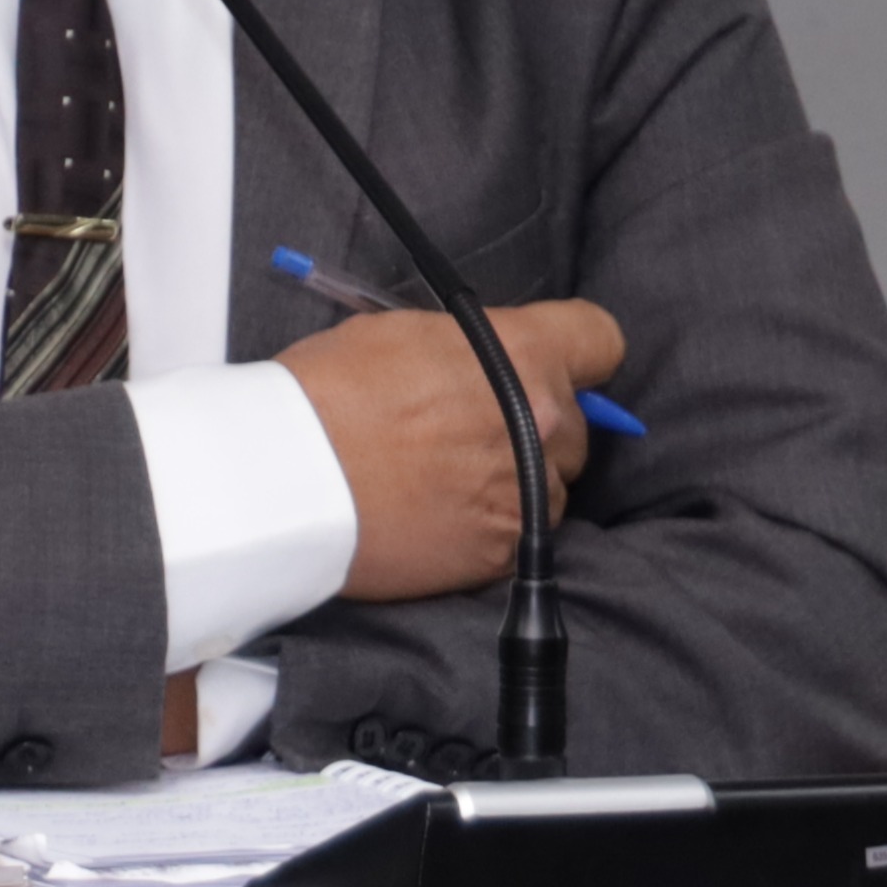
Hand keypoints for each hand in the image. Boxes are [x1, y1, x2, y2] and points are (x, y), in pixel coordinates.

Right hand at [275, 299, 626, 601]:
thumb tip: (489, 364)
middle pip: (577, 426)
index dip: (576, 353)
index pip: (601, 340)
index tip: (555, 366)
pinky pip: (519, 537)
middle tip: (471, 430)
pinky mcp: (500, 553)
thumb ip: (472, 348)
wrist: (285, 479)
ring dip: (513, 484)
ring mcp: (525, 495)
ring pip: (551, 487)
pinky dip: (485, 530)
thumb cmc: (329, 396)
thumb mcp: (404, 333)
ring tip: (444, 480)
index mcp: (524, 356)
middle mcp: (542, 426)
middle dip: (536, 427)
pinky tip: (434, 515)